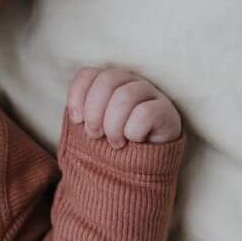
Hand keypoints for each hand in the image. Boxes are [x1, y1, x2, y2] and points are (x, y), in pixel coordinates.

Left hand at [67, 67, 182, 147]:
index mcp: (110, 83)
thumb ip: (82, 117)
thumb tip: (75, 115)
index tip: (77, 120)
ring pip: (125, 96)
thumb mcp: (93, 130)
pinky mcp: (166, 111)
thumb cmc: (115, 144)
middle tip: (95, 134)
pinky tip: (135, 140)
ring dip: (113, 125)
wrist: (145, 166)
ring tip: (115, 142)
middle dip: (94, 112)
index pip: (88, 74)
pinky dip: (133, 132)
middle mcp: (130, 82)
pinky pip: (144, 113)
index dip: (77, 95)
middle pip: (107, 80)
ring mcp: (151, 93)